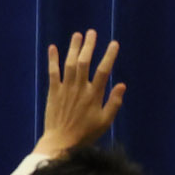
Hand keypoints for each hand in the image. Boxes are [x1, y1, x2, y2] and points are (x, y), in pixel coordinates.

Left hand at [34, 31, 123, 157]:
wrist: (60, 142)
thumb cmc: (85, 133)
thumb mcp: (105, 121)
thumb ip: (114, 102)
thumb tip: (122, 85)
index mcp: (94, 95)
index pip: (104, 71)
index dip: (109, 56)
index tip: (114, 44)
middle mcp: (80, 89)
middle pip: (85, 62)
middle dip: (89, 46)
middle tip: (92, 32)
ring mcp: (65, 89)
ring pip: (70, 64)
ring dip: (73, 48)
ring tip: (77, 35)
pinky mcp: (53, 92)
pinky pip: (53, 73)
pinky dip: (53, 60)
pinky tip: (53, 48)